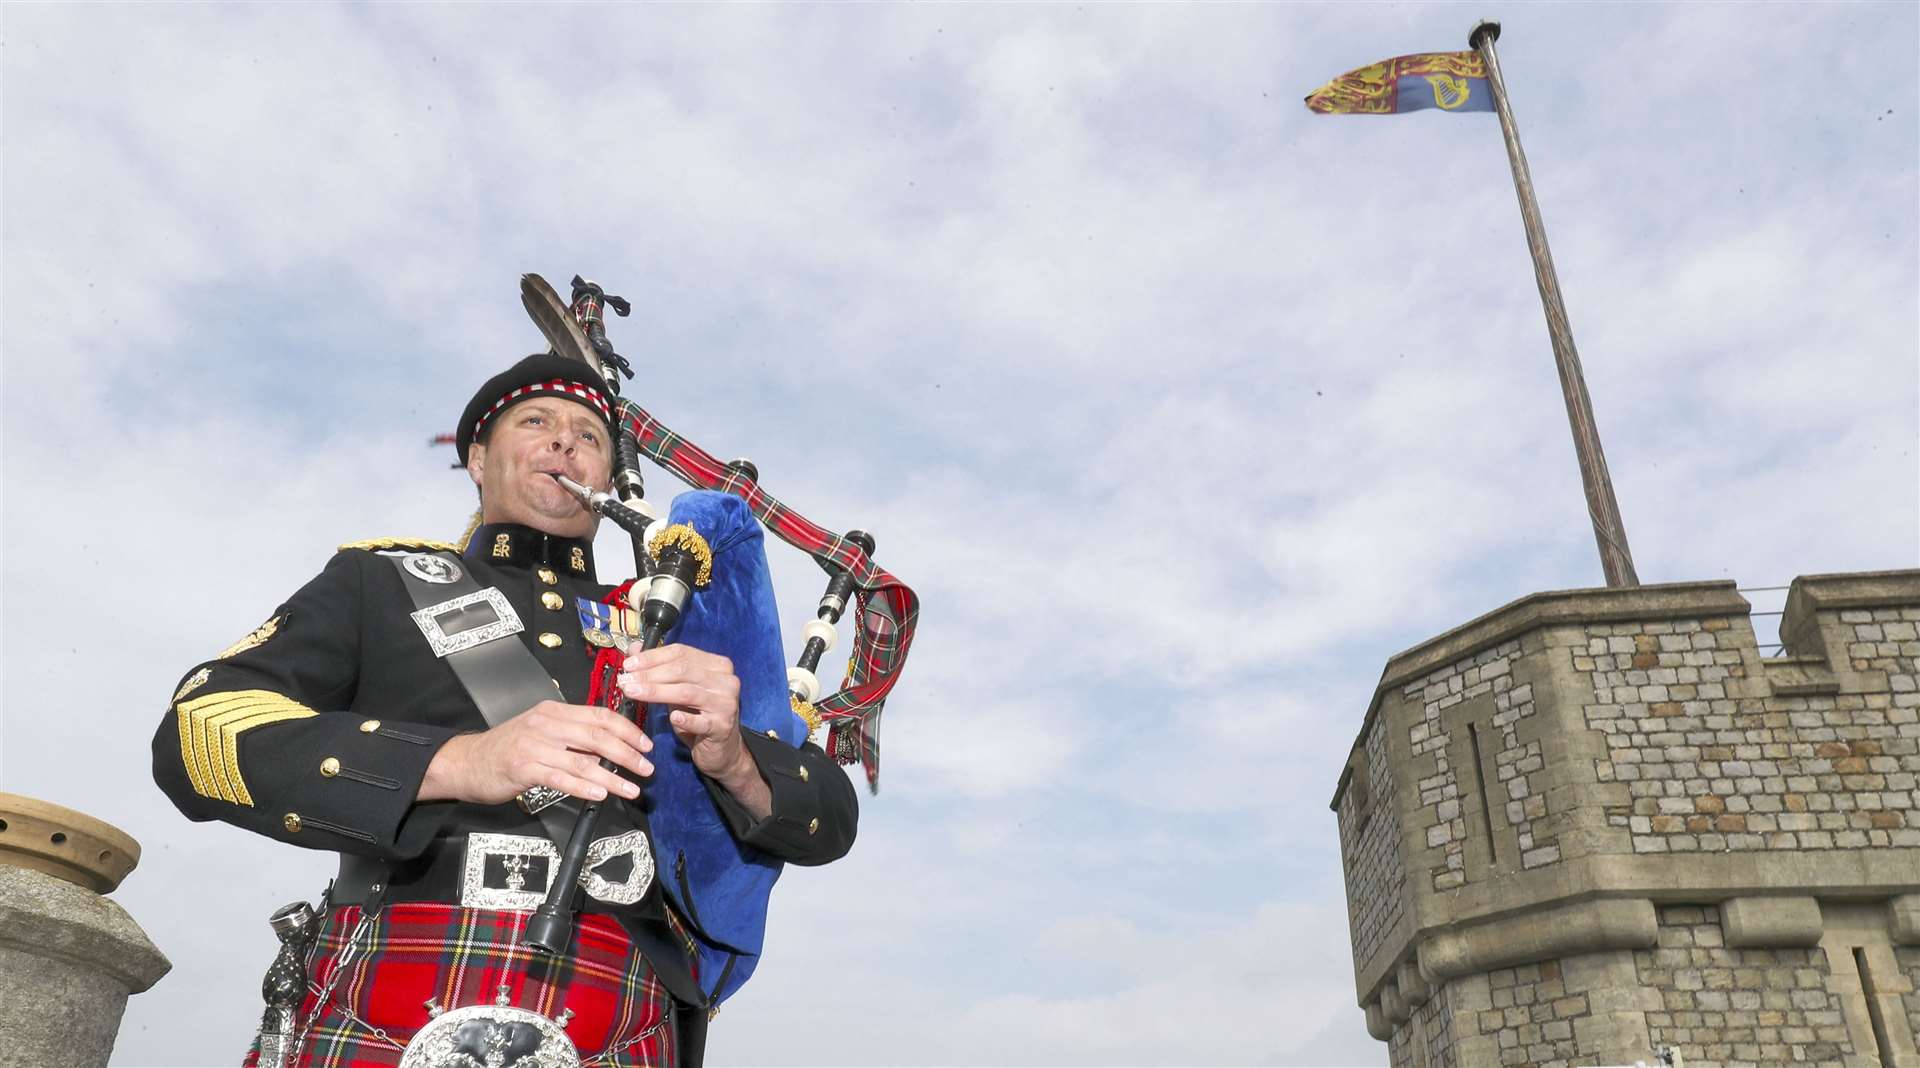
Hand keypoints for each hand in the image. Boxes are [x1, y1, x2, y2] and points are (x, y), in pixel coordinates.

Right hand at [417, 700, 653, 804]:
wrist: (466, 761)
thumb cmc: (507, 748)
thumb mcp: (542, 731)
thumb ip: (572, 735)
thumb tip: (609, 749)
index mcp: (554, 711)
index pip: (600, 715)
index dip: (627, 730)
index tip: (645, 745)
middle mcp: (546, 724)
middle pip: (597, 736)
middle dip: (627, 753)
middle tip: (646, 768)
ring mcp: (534, 745)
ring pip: (583, 760)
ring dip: (612, 776)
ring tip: (631, 788)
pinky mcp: (523, 768)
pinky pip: (561, 777)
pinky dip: (584, 786)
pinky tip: (600, 794)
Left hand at [618, 644, 769, 816]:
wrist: (721, 749)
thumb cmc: (697, 715)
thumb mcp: (679, 688)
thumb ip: (659, 668)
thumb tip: (633, 649)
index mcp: (717, 665)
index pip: (681, 653)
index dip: (652, 656)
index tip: (628, 664)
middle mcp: (726, 680)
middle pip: (682, 670)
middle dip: (649, 674)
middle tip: (624, 680)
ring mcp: (726, 703)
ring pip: (686, 692)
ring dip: (655, 692)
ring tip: (632, 692)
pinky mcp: (723, 726)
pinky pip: (700, 722)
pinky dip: (685, 719)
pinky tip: (671, 718)